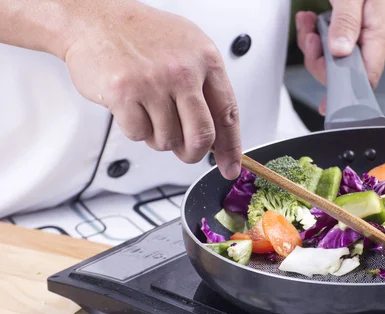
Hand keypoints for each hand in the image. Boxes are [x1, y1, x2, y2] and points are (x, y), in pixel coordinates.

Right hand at [63, 1, 241, 178]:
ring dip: (159, 137)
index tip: (231, 167)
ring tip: (150, 112)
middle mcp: (183, 71)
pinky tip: (132, 108)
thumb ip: (207, 88)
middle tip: (186, 152)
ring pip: (168, 140)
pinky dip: (136, 130)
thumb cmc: (143, 36)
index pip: (228, 114)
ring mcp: (153, 82)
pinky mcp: (124, 93)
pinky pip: (139, 134)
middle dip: (193, 153)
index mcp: (205, 59)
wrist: (96, 18)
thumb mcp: (189, 50)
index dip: (231, 148)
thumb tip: (220, 135)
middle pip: (201, 136)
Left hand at [296, 0, 384, 114]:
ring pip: (336, 59)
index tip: (326, 103)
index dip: (345, 95)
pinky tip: (312, 21)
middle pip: (345, 72)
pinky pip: (336, 45)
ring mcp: (367, 36)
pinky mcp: (357, 31)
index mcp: (381, 35)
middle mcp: (376, 41)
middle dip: (320, 60)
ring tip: (308, 23)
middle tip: (310, 38)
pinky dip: (319, 35)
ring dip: (315, 45)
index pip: (365, 80)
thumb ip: (346, 21)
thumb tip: (340, 52)